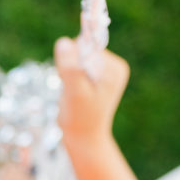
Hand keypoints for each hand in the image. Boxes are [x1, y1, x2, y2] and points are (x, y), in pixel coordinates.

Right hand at [53, 36, 129, 150]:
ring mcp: (102, 70)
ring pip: (74, 56)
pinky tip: (73, 92)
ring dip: (67, 73)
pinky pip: (72, 64)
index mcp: (115, 68)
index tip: (75, 83)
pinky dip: (67, 76)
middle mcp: (112, 65)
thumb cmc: (81, 118)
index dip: (73, 61)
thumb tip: (64, 41)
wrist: (83, 137)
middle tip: (73, 90)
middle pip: (80, 48)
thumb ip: (71, 68)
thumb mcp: (76, 93)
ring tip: (73, 93)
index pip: (87, 46)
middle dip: (70, 67)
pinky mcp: (92, 74)